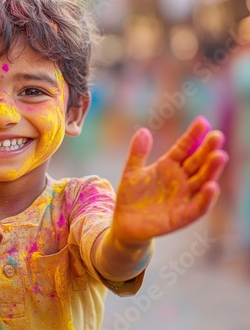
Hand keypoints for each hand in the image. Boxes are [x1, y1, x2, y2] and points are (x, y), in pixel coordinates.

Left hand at [113, 116, 227, 243]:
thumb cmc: (131, 195)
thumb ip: (138, 153)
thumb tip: (143, 131)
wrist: (124, 222)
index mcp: (169, 166)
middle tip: (217, 136)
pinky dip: (205, 198)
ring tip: (220, 155)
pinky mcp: (181, 216)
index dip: (192, 136)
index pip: (184, 148)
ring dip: (211, 171)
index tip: (202, 121)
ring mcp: (183, 198)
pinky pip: (197, 207)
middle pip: (197, 163)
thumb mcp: (131, 171)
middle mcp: (181, 180)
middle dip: (207, 150)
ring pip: (202, 182)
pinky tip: (212, 186)